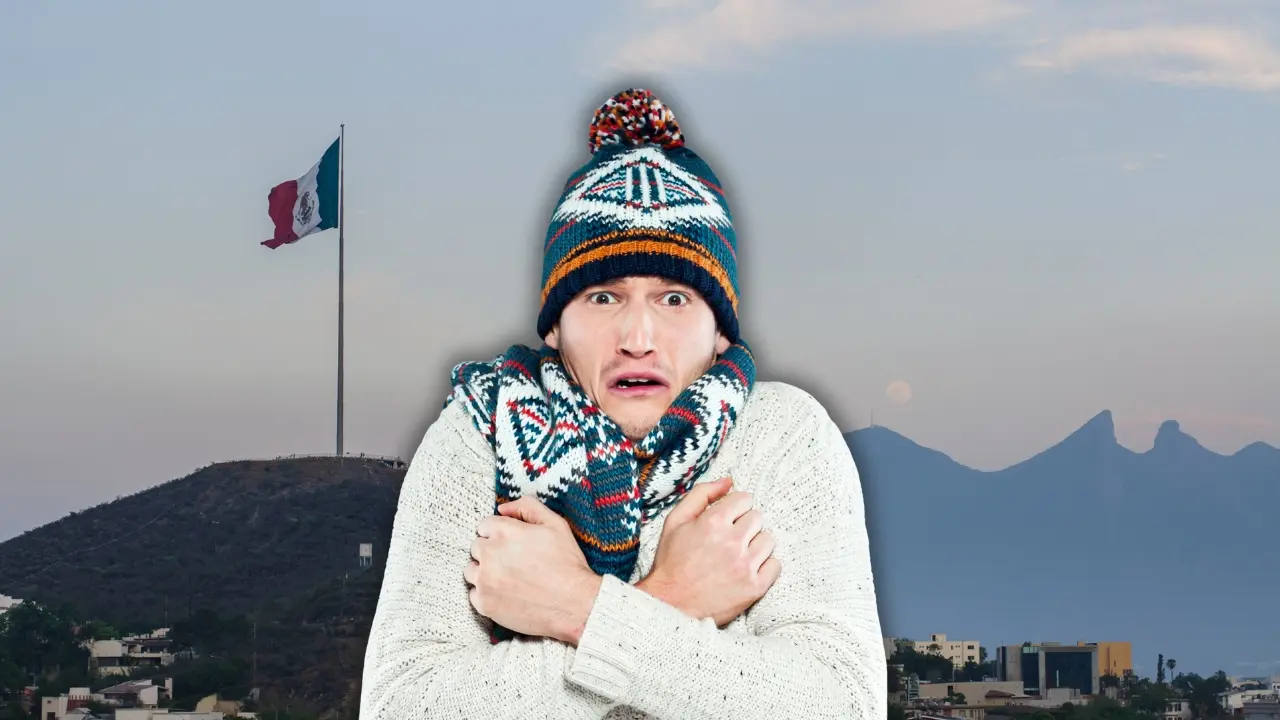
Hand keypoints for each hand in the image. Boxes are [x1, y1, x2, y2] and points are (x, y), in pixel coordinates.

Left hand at [464, 496, 602, 645]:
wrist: (574, 604)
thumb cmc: (566, 563)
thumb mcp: (555, 524)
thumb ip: (527, 507)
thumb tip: (503, 508)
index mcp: (503, 531)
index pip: (484, 526)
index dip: (499, 533)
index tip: (511, 544)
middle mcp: (489, 554)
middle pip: (476, 548)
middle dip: (491, 552)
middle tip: (512, 562)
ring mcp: (485, 580)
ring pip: (471, 571)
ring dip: (485, 572)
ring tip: (507, 579)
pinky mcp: (484, 604)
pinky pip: (474, 594)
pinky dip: (486, 594)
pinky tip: (505, 594)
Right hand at [638, 477, 780, 625]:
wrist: (670, 605)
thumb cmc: (671, 562)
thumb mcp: (676, 520)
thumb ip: (702, 494)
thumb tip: (729, 481)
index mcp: (713, 522)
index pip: (745, 499)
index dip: (734, 508)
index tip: (726, 519)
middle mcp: (733, 542)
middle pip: (757, 518)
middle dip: (744, 525)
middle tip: (728, 539)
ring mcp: (746, 566)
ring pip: (768, 540)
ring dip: (755, 544)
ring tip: (737, 555)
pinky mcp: (755, 587)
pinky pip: (775, 565)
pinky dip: (764, 566)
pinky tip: (747, 569)